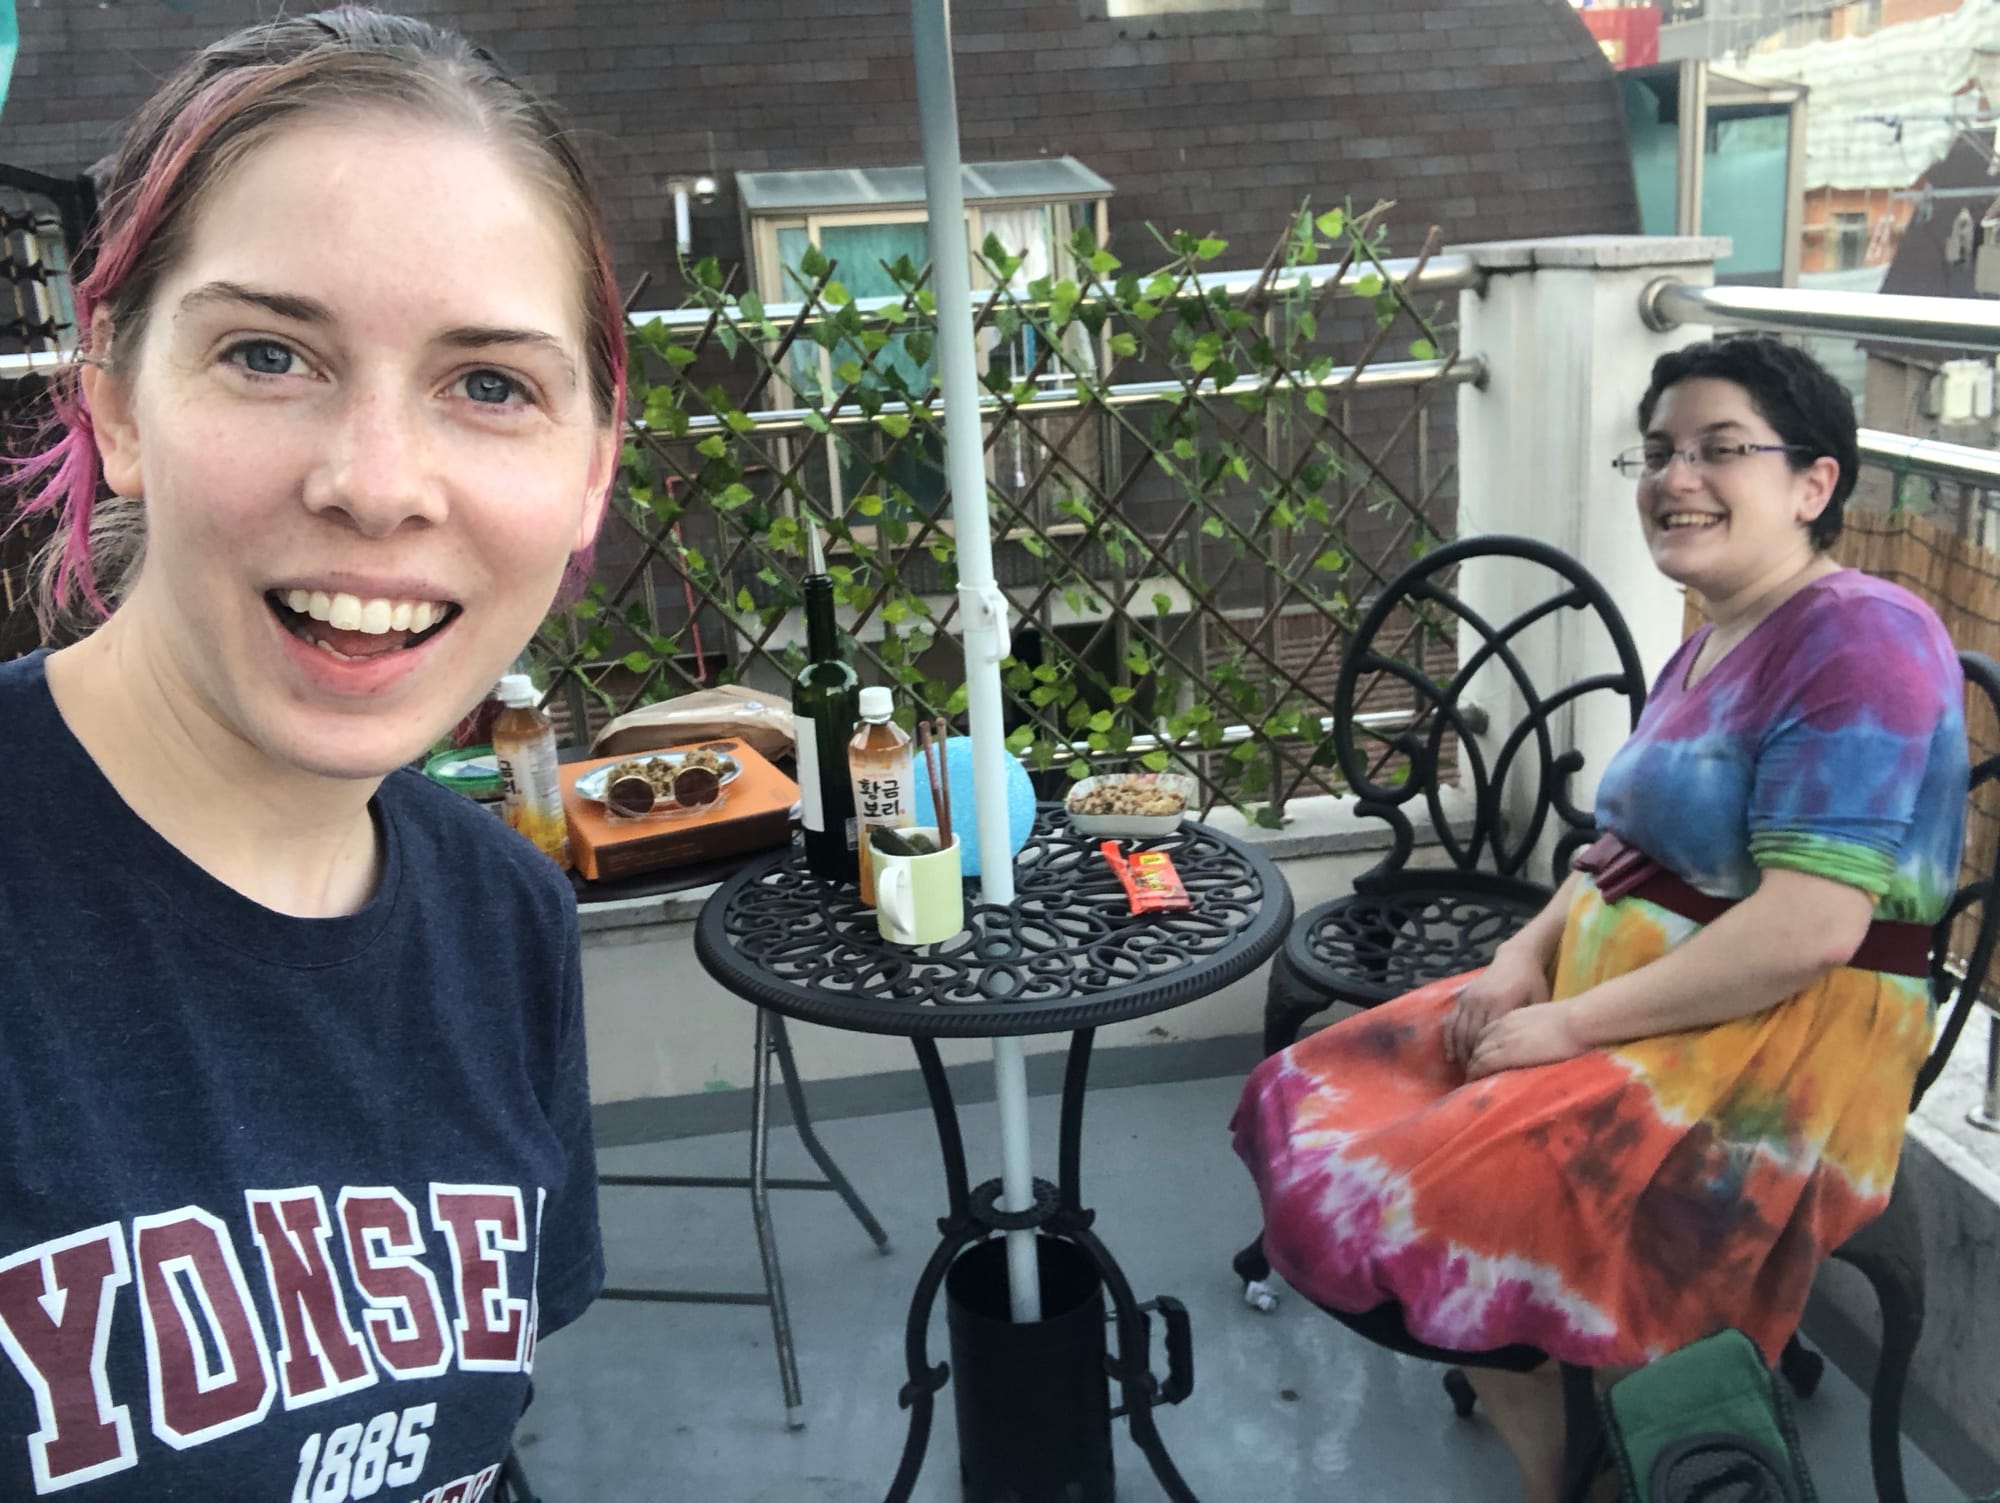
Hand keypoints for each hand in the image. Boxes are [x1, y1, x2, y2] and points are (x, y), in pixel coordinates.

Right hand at [1443, 946, 1550, 1068]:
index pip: (1487, 1041)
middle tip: (1471, 1083)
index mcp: (1500, 1006)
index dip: (1484, 1062)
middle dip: (1469, 1063)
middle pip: (1469, 1040)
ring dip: (1458, 1054)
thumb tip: (1525, 1056)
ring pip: (1458, 1033)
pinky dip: (1448, 1041)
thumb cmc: (1533, 984)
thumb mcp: (1538, 1003)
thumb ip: (1526, 1026)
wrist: (1517, 958)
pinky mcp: (1462, 997)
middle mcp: (1480, 1003)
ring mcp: (1468, 999)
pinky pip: (1450, 1022)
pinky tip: (1450, 1056)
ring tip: (1463, 1073)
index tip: (1484, 1080)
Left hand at [1464, 1000, 1589, 1079]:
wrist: (1577, 1022)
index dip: (1481, 1049)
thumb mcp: (1544, 1023)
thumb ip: (1533, 1033)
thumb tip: (1536, 1045)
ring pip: (1476, 1055)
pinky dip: (1475, 1074)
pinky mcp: (1506, 1054)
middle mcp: (1501, 1027)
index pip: (1485, 1034)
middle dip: (1473, 1060)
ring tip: (1472, 1083)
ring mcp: (1502, 1040)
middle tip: (1473, 1076)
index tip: (1482, 1062)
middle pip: (1476, 1045)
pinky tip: (1473, 1083)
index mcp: (1511, 1018)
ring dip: (1473, 1069)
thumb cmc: (1572, 1023)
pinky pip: (1482, 1065)